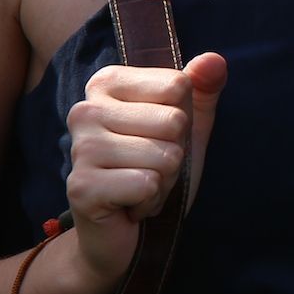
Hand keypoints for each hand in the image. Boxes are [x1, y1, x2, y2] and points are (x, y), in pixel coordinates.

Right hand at [62, 52, 227, 287]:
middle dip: (174, 154)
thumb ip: (203, 90)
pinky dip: (151, 201)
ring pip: (165, 155)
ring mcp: (80, 148)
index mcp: (106, 84)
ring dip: (164, 180)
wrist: (125, 234)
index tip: (158, 138)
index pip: (177, 85)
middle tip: (149, 169)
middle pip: (174, 121)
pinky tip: (131, 205)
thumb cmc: (155, 171)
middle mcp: (85, 110)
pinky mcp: (82, 186)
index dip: (183, 119)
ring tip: (139, 186)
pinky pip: (148, 184)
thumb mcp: (189, 128)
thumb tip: (214, 59)